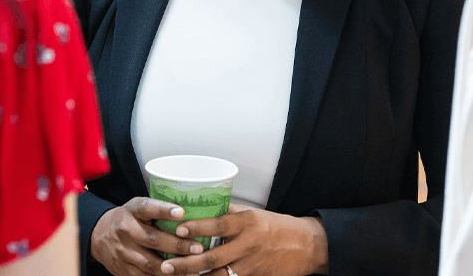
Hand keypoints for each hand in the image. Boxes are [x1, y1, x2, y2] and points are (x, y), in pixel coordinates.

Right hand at [91, 197, 206, 275]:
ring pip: (150, 263)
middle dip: (177, 246)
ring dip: (174, 268)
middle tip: (198, 248)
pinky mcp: (122, 271)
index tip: (181, 212)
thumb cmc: (130, 218)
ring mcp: (123, 252)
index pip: (147, 207)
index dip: (164, 210)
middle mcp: (126, 230)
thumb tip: (192, 211)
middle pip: (153, 239)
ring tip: (194, 269)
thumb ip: (158, 209)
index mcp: (132, 210)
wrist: (99, 235)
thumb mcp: (138, 206)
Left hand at [159, 204, 328, 275]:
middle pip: (213, 257)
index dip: (198, 227)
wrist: (306, 246)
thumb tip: (203, 206)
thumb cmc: (277, 226)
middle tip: (166, 265)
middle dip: (187, 264)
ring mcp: (252, 266)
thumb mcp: (254, 214)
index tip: (178, 229)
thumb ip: (229, 213)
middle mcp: (249, 245)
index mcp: (248, 222)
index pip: (219, 224)